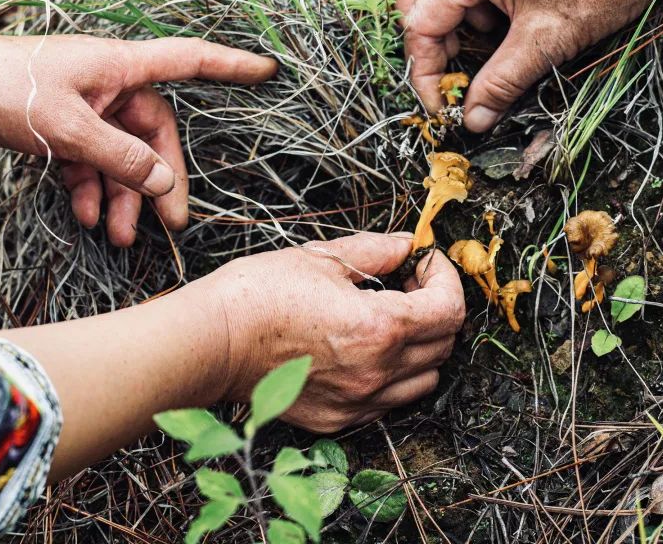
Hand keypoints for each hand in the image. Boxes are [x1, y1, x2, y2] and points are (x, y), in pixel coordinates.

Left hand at [0, 29, 275, 245]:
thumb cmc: (2, 89)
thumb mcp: (66, 129)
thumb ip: (119, 157)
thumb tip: (161, 184)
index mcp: (121, 66)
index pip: (190, 60)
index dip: (231, 66)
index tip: (267, 69)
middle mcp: (111, 84)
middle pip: (154, 134)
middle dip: (157, 181)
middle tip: (169, 225)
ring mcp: (87, 106)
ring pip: (121, 155)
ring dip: (123, 195)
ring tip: (120, 235)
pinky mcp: (62, 125)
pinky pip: (92, 161)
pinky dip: (93, 188)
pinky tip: (89, 216)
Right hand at [200, 232, 465, 432]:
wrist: (212, 342)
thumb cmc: (258, 296)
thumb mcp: (322, 258)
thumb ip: (375, 251)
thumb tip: (406, 244)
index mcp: (381, 327)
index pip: (450, 309)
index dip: (446, 277)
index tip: (427, 262)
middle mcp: (378, 371)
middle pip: (444, 345)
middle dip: (437, 308)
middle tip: (408, 285)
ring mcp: (359, 401)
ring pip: (425, 379)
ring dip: (422, 347)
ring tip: (390, 319)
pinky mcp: (339, 418)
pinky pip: (389, 400)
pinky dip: (393, 375)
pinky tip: (364, 348)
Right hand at [390, 0, 662, 131]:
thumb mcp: (546, 43)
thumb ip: (500, 82)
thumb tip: (473, 118)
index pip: (422, 21)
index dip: (426, 69)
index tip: (442, 102)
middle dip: (421, 21)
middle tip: (453, 53)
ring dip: (446, 3)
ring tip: (482, 31)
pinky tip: (505, 12)